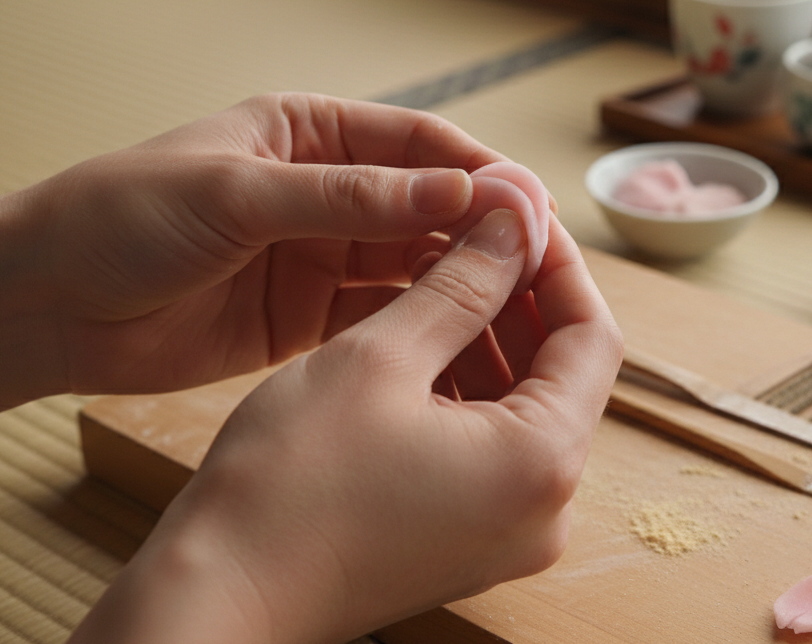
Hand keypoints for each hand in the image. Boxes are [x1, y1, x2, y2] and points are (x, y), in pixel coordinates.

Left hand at [0, 93, 507, 422]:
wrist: (46, 306)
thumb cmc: (121, 220)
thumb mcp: (237, 195)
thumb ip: (350, 199)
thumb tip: (458, 194)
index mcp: (308, 133)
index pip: (417, 144)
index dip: (478, 172)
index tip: (528, 206)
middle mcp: (326, 191)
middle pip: (428, 207)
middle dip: (483, 232)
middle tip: (537, 263)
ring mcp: (321, 255)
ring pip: (414, 265)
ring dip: (462, 281)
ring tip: (513, 307)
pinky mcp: (311, 319)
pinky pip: (384, 316)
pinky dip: (424, 326)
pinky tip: (462, 339)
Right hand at [68, 210, 624, 643]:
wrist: (218, 598)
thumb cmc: (288, 485)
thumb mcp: (379, 357)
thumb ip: (461, 285)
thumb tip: (512, 225)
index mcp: (542, 463)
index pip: (593, 336)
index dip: (558, 263)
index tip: (519, 214)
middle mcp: (544, 508)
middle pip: (563, 373)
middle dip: (520, 297)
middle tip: (472, 234)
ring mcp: (508, 531)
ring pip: (523, 407)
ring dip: (488, 339)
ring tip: (436, 276)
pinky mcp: (467, 540)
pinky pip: (491, 447)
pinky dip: (465, 390)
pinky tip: (419, 341)